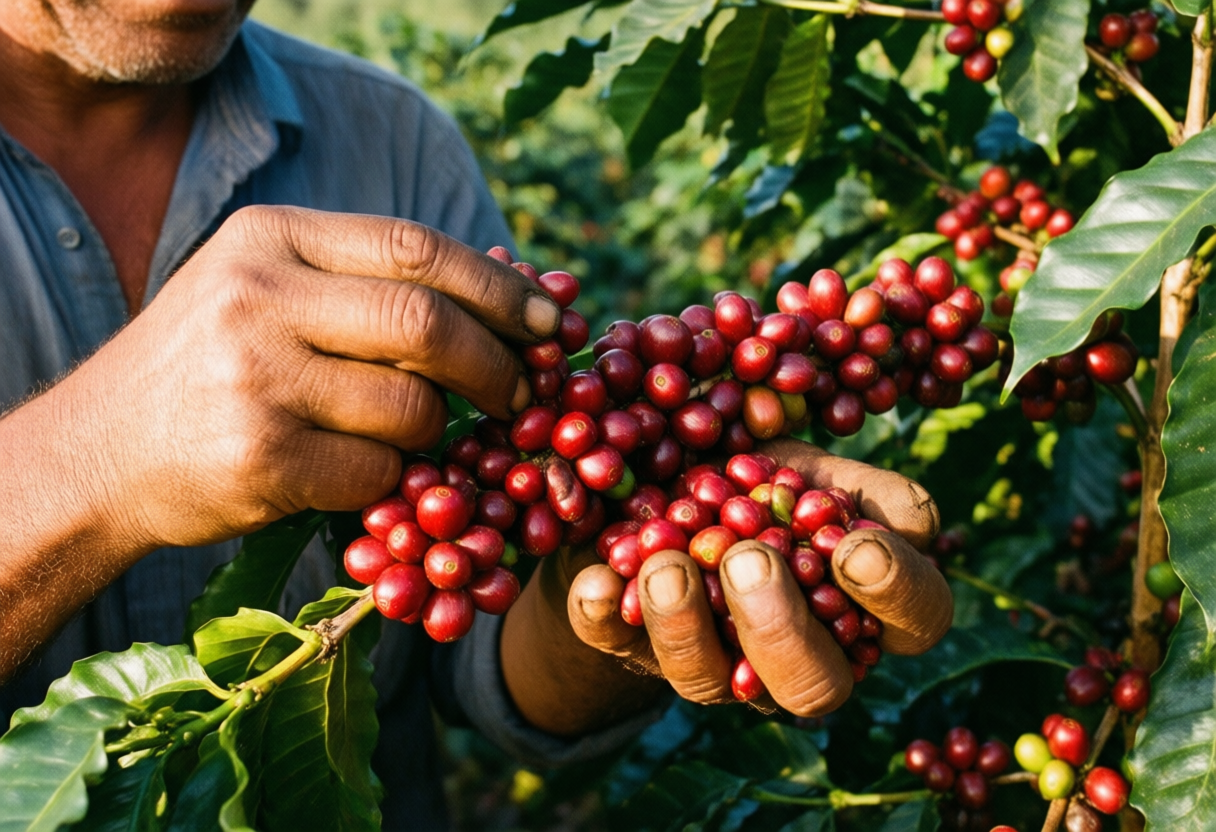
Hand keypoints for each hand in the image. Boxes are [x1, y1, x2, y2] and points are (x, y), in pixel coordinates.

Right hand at [19, 205, 560, 552]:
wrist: (99, 452)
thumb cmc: (208, 367)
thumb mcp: (268, 291)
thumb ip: (366, 285)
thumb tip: (510, 293)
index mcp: (273, 238)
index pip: (417, 248)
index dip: (500, 287)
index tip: (552, 321)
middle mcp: (261, 295)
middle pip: (428, 323)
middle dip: (498, 365)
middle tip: (525, 394)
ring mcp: (257, 375)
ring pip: (414, 406)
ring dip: (439, 433)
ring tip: (417, 437)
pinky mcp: (260, 454)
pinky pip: (380, 471)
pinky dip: (396, 480)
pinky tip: (365, 473)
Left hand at [561, 437, 951, 716]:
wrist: (658, 473)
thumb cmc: (760, 472)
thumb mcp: (815, 464)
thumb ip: (864, 488)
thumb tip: (911, 525)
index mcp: (860, 603)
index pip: (914, 620)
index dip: (895, 593)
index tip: (855, 546)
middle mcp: (794, 653)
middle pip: (813, 685)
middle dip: (780, 630)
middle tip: (749, 560)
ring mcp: (712, 661)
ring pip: (708, 682)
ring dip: (685, 625)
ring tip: (665, 563)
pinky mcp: (631, 644)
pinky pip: (615, 646)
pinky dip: (602, 614)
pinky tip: (594, 581)